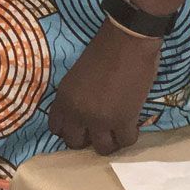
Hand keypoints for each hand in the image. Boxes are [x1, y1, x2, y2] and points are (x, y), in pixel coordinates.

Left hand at [49, 20, 161, 154]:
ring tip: (117, 129)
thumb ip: (75, 97)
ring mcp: (101, 120)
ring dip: (111, 141)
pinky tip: (132, 124)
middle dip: (88, 138)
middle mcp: (78, 113)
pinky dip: (130, 135)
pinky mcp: (124, 120)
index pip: (57, 128)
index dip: (70, 129)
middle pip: (76, 143)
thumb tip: (82, 115)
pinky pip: (126, 141)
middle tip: (100, 129)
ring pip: (102, 149)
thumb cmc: (102, 50)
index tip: (81, 126)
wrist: (126, 40)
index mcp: (63, 98)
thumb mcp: (76, 76)